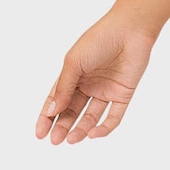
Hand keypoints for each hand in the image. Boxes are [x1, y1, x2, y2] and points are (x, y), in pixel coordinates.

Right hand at [35, 12, 156, 144]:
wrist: (130, 29)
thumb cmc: (99, 39)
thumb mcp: (74, 62)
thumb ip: (63, 87)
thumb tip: (51, 112)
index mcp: (74, 74)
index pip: (57, 100)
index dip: (47, 117)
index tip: (39, 134)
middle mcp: (89, 84)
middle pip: (72, 111)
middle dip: (63, 126)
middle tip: (55, 140)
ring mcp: (106, 90)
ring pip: (91, 117)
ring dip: (81, 129)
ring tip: (71, 139)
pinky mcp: (123, 94)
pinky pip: (113, 116)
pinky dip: (104, 128)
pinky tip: (93, 134)